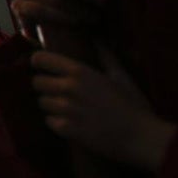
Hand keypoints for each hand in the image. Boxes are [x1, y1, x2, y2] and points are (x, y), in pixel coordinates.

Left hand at [31, 50, 175, 170]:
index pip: (40, 59)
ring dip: (52, 106)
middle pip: (36, 82)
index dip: (39, 62)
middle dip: (45, 87)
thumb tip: (97, 39)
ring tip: (69, 109)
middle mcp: (69, 88)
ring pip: (42, 103)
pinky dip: (57, 122)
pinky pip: (48, 122)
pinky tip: (72, 123)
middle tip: (59, 92)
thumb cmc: (133, 105)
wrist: (142, 137)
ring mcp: (66, 109)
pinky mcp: (67, 129)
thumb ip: (105, 56)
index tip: (43, 67)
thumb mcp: (121, 76)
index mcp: (80, 71)